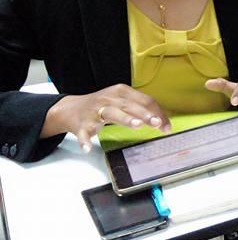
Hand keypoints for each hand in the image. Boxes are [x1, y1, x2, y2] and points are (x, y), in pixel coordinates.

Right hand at [43, 85, 170, 151]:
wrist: (70, 109)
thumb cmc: (102, 105)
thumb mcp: (121, 101)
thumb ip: (139, 108)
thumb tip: (161, 120)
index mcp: (120, 91)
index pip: (144, 100)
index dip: (157, 112)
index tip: (166, 126)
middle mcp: (108, 98)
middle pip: (129, 105)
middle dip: (144, 114)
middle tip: (156, 123)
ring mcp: (94, 111)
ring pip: (111, 113)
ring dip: (124, 119)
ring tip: (136, 125)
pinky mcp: (81, 124)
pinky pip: (83, 133)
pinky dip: (85, 140)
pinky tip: (88, 147)